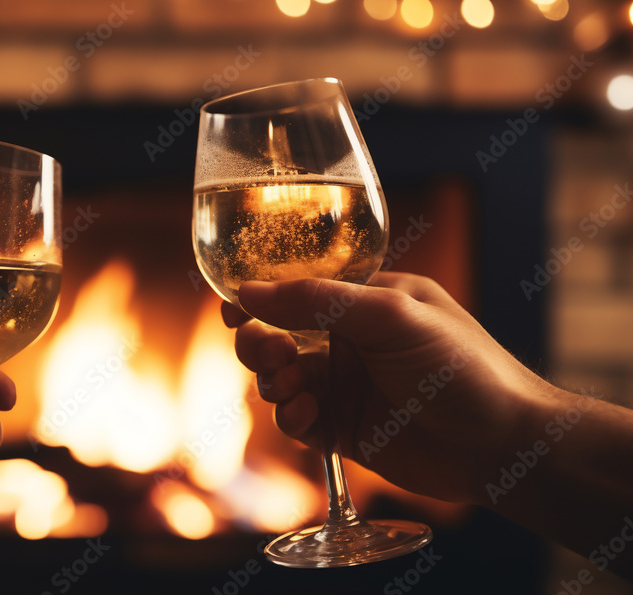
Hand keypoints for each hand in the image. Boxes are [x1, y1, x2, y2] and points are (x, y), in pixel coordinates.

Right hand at [223, 272, 552, 504]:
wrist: (502, 445)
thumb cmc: (460, 366)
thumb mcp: (389, 315)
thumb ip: (315, 301)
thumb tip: (247, 291)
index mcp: (362, 301)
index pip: (295, 289)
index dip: (258, 297)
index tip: (232, 308)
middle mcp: (348, 341)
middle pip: (275, 334)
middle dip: (259, 342)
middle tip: (270, 352)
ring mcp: (344, 386)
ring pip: (278, 378)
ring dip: (271, 380)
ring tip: (290, 385)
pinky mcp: (342, 430)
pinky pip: (295, 420)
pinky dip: (289, 418)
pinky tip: (307, 416)